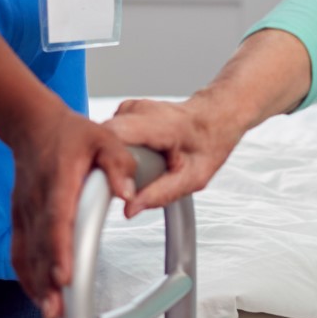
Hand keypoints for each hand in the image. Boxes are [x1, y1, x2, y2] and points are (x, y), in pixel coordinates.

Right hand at [9, 101, 138, 317]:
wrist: (33, 124)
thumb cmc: (71, 134)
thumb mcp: (104, 138)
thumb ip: (120, 164)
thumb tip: (128, 193)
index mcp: (58, 182)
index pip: (56, 222)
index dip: (59, 251)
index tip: (63, 276)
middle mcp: (38, 201)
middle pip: (40, 248)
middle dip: (47, 282)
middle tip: (58, 313)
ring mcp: (25, 212)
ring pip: (27, 254)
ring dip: (37, 286)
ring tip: (50, 315)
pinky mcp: (20, 219)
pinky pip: (19, 251)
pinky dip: (26, 276)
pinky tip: (38, 297)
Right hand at [109, 97, 242, 214]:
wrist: (214, 117)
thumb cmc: (208, 142)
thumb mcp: (193, 178)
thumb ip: (161, 194)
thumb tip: (130, 208)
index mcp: (158, 124)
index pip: (113, 137)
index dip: (105, 163)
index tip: (109, 185)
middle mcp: (139, 111)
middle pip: (102, 141)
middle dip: (107, 167)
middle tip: (127, 185)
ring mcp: (129, 109)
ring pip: (102, 141)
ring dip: (112, 161)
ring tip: (138, 169)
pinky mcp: (123, 114)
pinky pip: (108, 138)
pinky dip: (116, 153)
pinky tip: (136, 159)